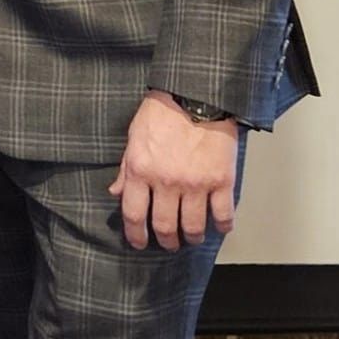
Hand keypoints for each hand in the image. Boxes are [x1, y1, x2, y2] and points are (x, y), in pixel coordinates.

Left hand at [109, 93, 239, 250]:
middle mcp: (166, 181)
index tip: (138, 242)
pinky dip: (223, 226)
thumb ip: (125, 169)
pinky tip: (220, 228)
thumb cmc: (162, 113)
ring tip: (191, 237)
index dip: (135, 234)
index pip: (133, 213)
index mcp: (140, 170)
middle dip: (165, 240)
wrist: (197, 95)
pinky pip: (223, 213)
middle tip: (168, 243)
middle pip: (163, 225)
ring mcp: (195, 183)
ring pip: (193, 226)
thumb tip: (116, 192)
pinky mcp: (221, 180)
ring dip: (191, 237)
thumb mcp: (134, 137)